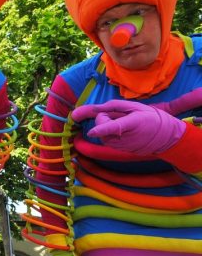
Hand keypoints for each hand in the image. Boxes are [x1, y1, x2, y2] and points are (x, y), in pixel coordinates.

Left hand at [71, 99, 185, 154]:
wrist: (163, 137)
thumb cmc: (149, 117)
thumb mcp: (135, 106)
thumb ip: (114, 105)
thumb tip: (95, 108)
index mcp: (130, 124)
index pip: (113, 127)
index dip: (101, 129)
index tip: (91, 132)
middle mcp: (123, 138)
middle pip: (100, 127)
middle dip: (104, 118)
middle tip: (119, 116)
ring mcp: (120, 146)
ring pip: (101, 133)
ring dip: (105, 126)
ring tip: (123, 123)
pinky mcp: (117, 149)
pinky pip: (105, 138)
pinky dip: (109, 133)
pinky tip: (122, 131)